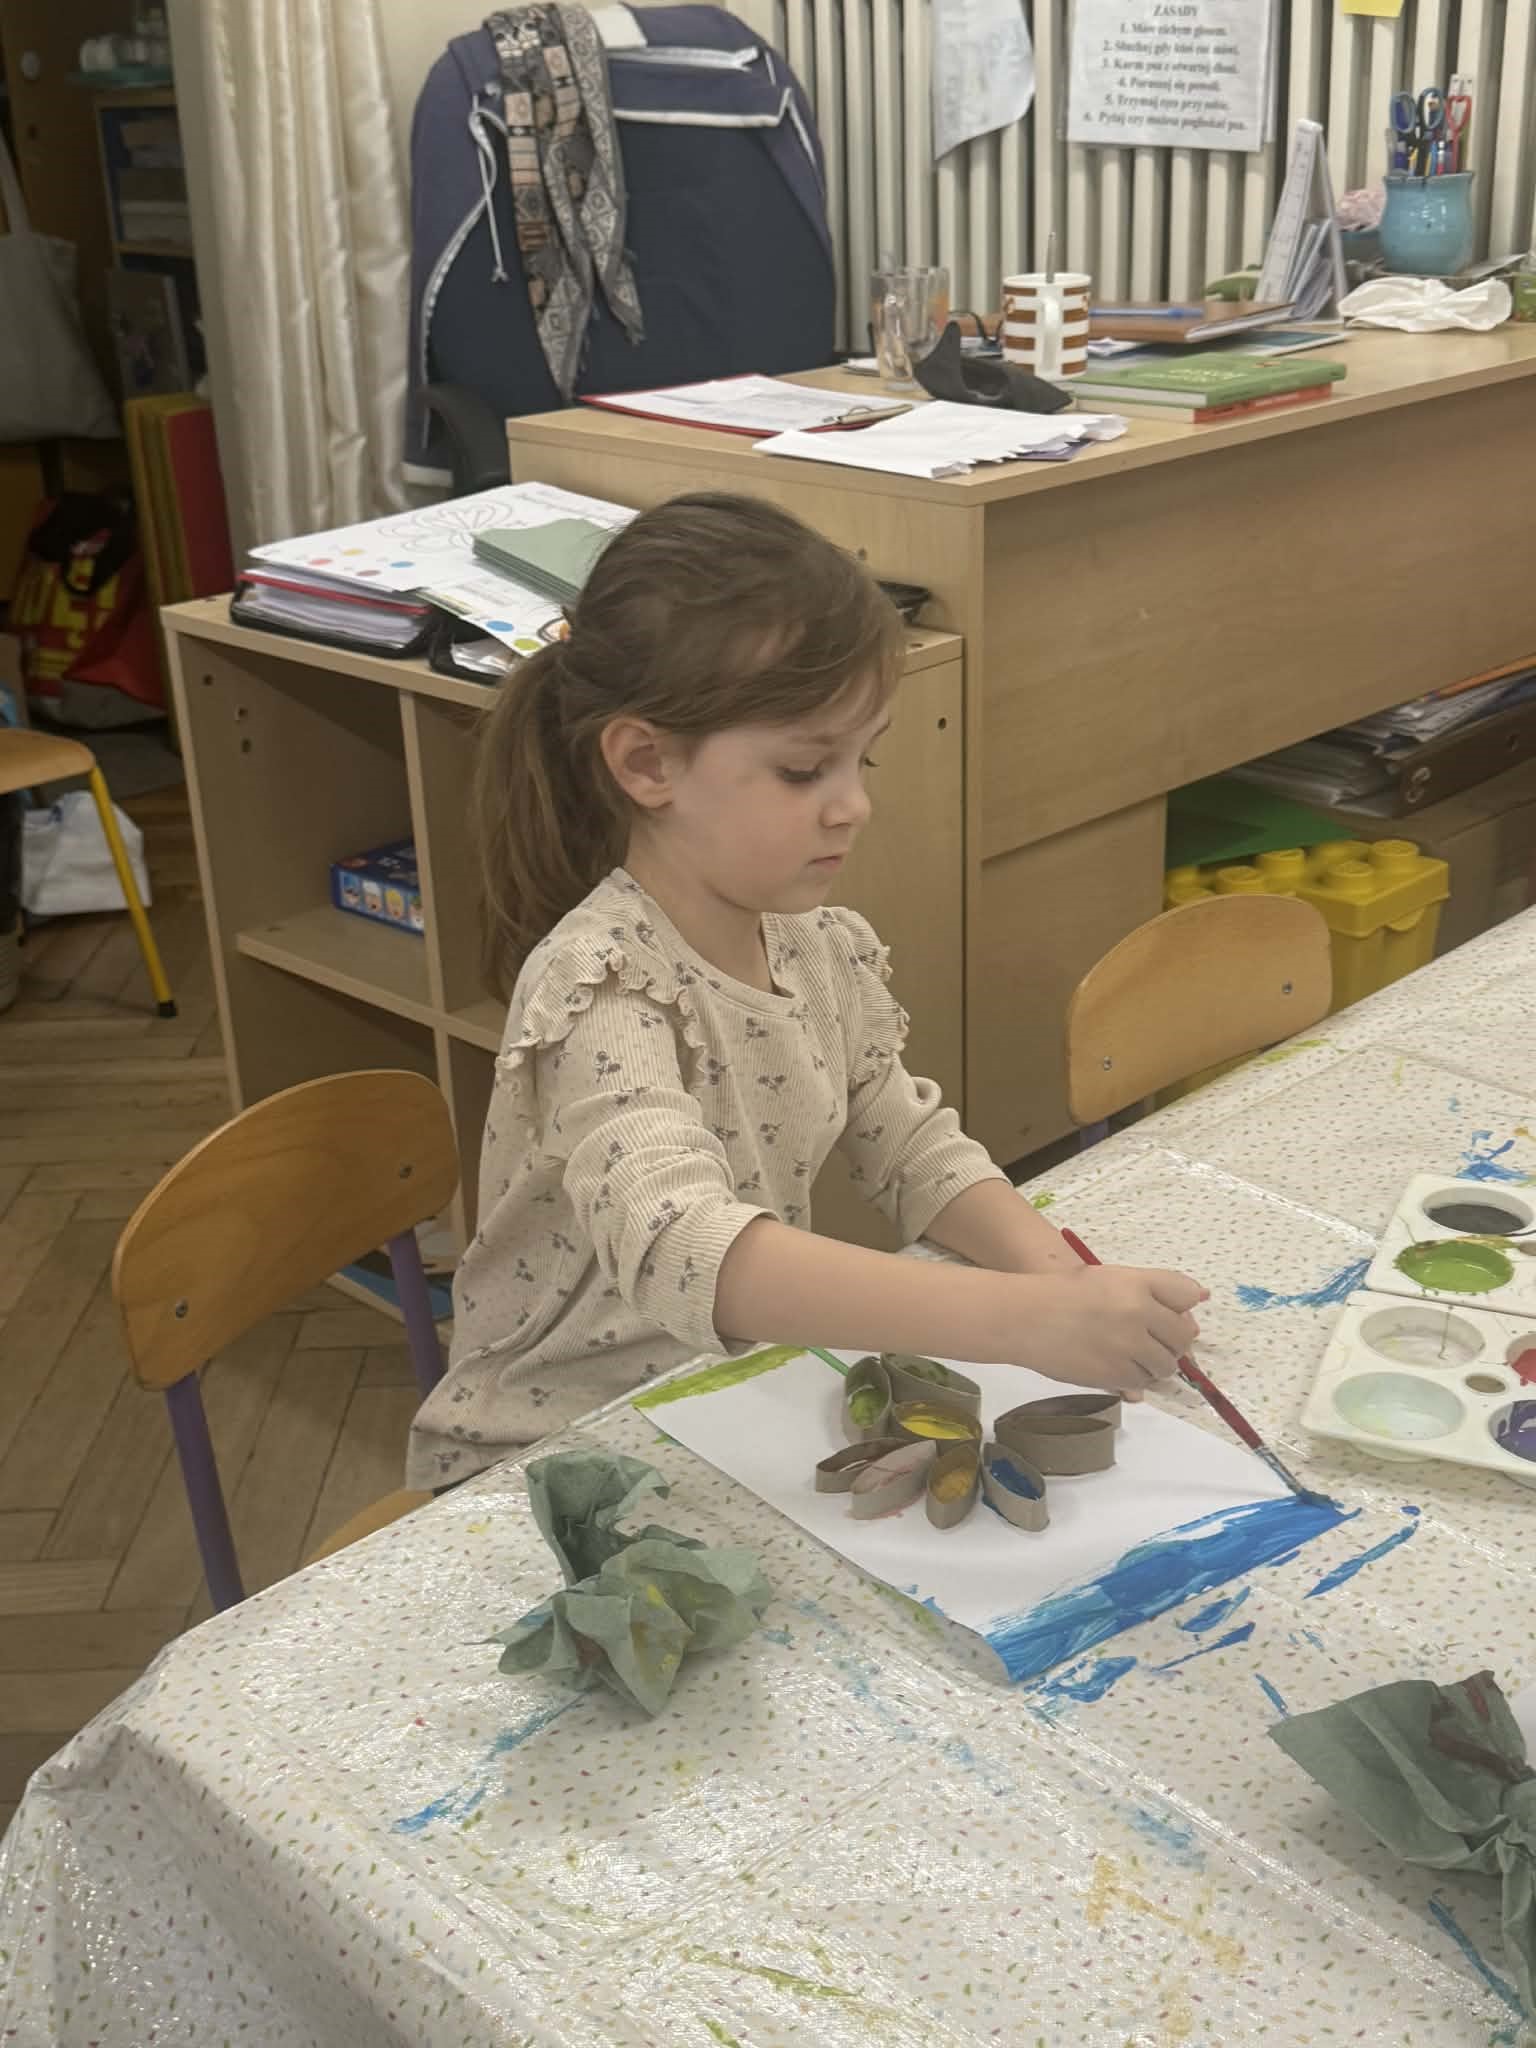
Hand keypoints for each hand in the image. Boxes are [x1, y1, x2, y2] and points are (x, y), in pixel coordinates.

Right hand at [1014, 1265, 1206, 1397]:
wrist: (1025, 1318)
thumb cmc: (1063, 1293)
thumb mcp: (1109, 1277)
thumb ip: (1153, 1287)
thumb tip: (1200, 1299)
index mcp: (1137, 1283)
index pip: (1185, 1295)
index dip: (1182, 1309)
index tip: (1173, 1315)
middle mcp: (1139, 1313)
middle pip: (1182, 1335)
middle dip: (1174, 1341)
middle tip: (1152, 1340)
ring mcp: (1129, 1346)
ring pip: (1166, 1364)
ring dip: (1156, 1362)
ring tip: (1132, 1353)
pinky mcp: (1116, 1374)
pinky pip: (1143, 1382)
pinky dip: (1137, 1378)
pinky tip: (1118, 1364)